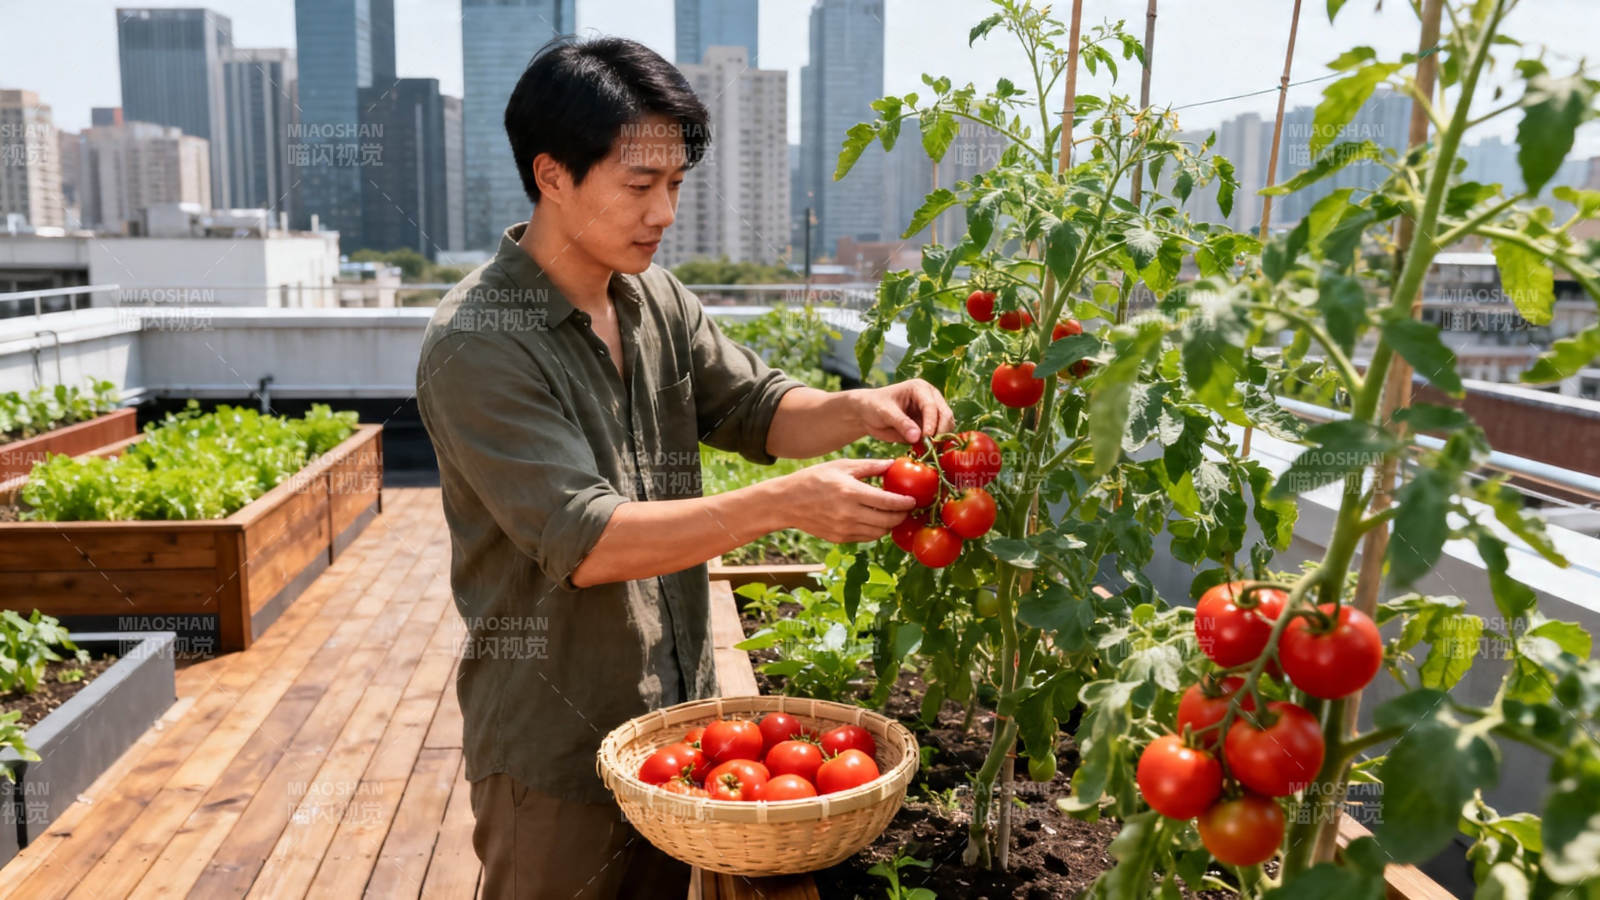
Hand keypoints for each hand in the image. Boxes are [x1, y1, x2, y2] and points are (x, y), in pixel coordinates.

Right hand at [776, 458, 918, 542]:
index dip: (905, 503)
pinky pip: (866, 537)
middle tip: (907, 508)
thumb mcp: (841, 466)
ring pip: (880, 532)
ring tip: (892, 514)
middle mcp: (849, 514)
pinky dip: (875, 530)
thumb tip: (893, 464)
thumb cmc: (814, 479)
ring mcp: (844, 529)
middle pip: (888, 521)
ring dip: (890, 524)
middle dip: (902, 515)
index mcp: (851, 492)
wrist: (786, 502)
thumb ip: (870, 466)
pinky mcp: (840, 538)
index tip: (913, 500)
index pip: (888, 502)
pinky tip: (875, 520)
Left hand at [853, 379, 955, 446]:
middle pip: (945, 415)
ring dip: (941, 440)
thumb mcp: (884, 413)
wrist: (868, 414)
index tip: (926, 438)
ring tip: (928, 451)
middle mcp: (931, 398)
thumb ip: (901, 423)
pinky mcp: (931, 426)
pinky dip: (936, 445)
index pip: (931, 406)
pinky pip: (940, 437)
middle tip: (931, 448)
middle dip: (940, 432)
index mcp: (920, 388)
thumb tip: (918, 437)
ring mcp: (933, 412)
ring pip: (947, 427)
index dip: (931, 423)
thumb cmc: (874, 406)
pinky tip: (927, 452)